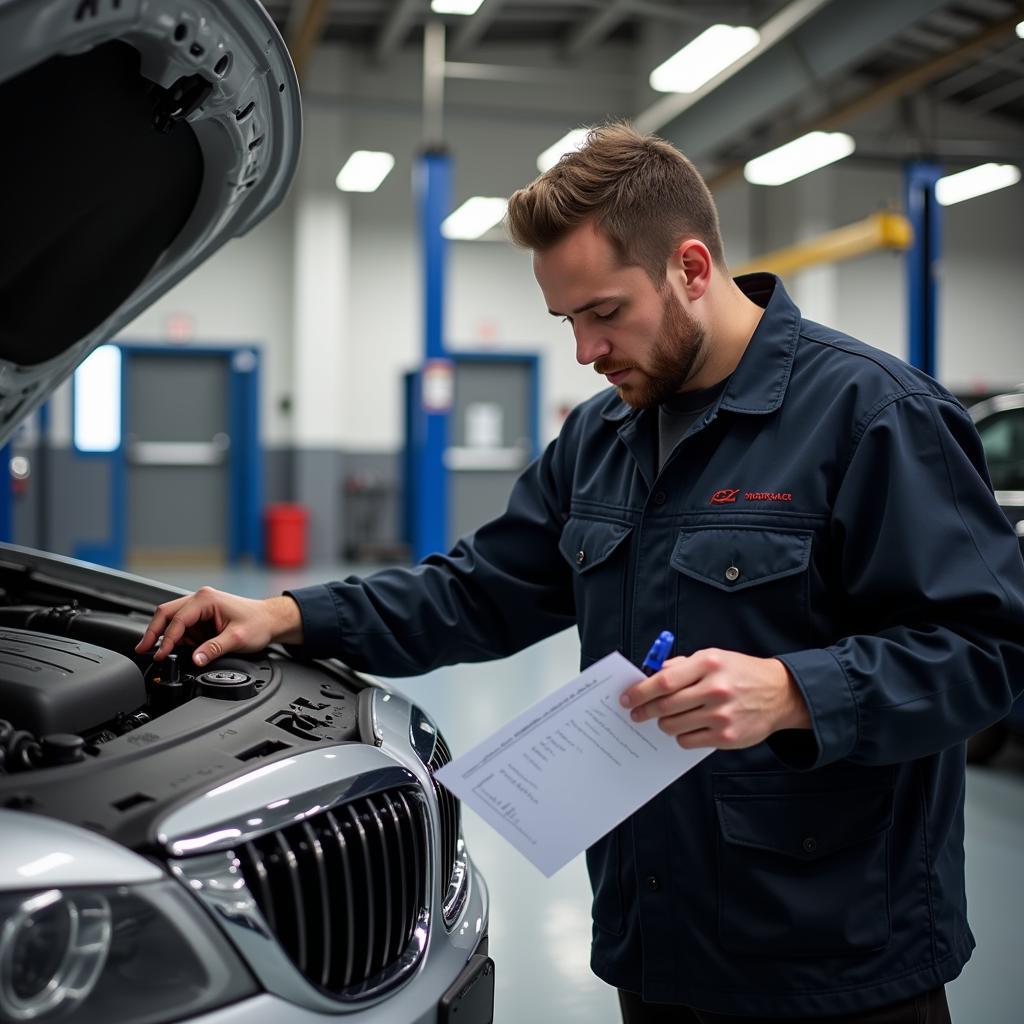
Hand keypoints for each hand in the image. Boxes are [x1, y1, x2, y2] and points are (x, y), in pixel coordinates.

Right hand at [134, 588, 303, 666]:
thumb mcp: (236, 638)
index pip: (177, 620)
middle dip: (153, 632)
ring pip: (172, 619)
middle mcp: (200, 599)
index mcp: (206, 599)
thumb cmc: (258, 623)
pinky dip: (177, 637)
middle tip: (143, 650)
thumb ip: (213, 649)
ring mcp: (200, 607)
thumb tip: (195, 659)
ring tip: (160, 654)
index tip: (160, 655)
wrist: (271, 620)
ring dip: (165, 636)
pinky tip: (177, 649)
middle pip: (166, 613)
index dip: (166, 639)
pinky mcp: (202, 616)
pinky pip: (183, 626)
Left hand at [619, 648, 810, 749]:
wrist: (779, 694)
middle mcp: (715, 689)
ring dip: (663, 724)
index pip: (663, 681)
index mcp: (708, 664)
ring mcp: (722, 715)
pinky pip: (688, 741)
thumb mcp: (713, 657)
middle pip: (665, 706)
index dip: (640, 692)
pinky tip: (686, 727)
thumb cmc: (740, 673)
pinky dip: (681, 735)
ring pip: (673, 726)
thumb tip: (650, 676)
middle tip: (636, 714)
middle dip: (645, 711)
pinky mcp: (727, 737)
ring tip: (666, 719)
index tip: (627, 698)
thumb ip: (681, 665)